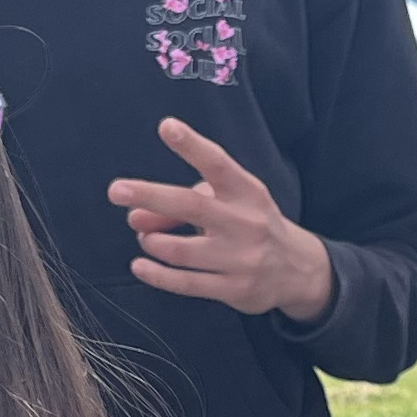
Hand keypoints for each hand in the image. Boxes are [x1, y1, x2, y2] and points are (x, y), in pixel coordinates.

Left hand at [109, 120, 335, 321]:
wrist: (298, 270)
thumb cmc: (251, 225)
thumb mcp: (227, 203)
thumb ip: (182, 204)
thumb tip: (135, 215)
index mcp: (246, 192)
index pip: (217, 164)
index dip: (192, 145)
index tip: (167, 127)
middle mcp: (245, 222)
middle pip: (191, 206)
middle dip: (151, 196)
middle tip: (118, 190)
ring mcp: (241, 259)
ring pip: (181, 251)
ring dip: (153, 241)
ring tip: (146, 238)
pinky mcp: (235, 290)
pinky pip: (186, 283)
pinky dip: (157, 275)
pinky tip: (141, 266)